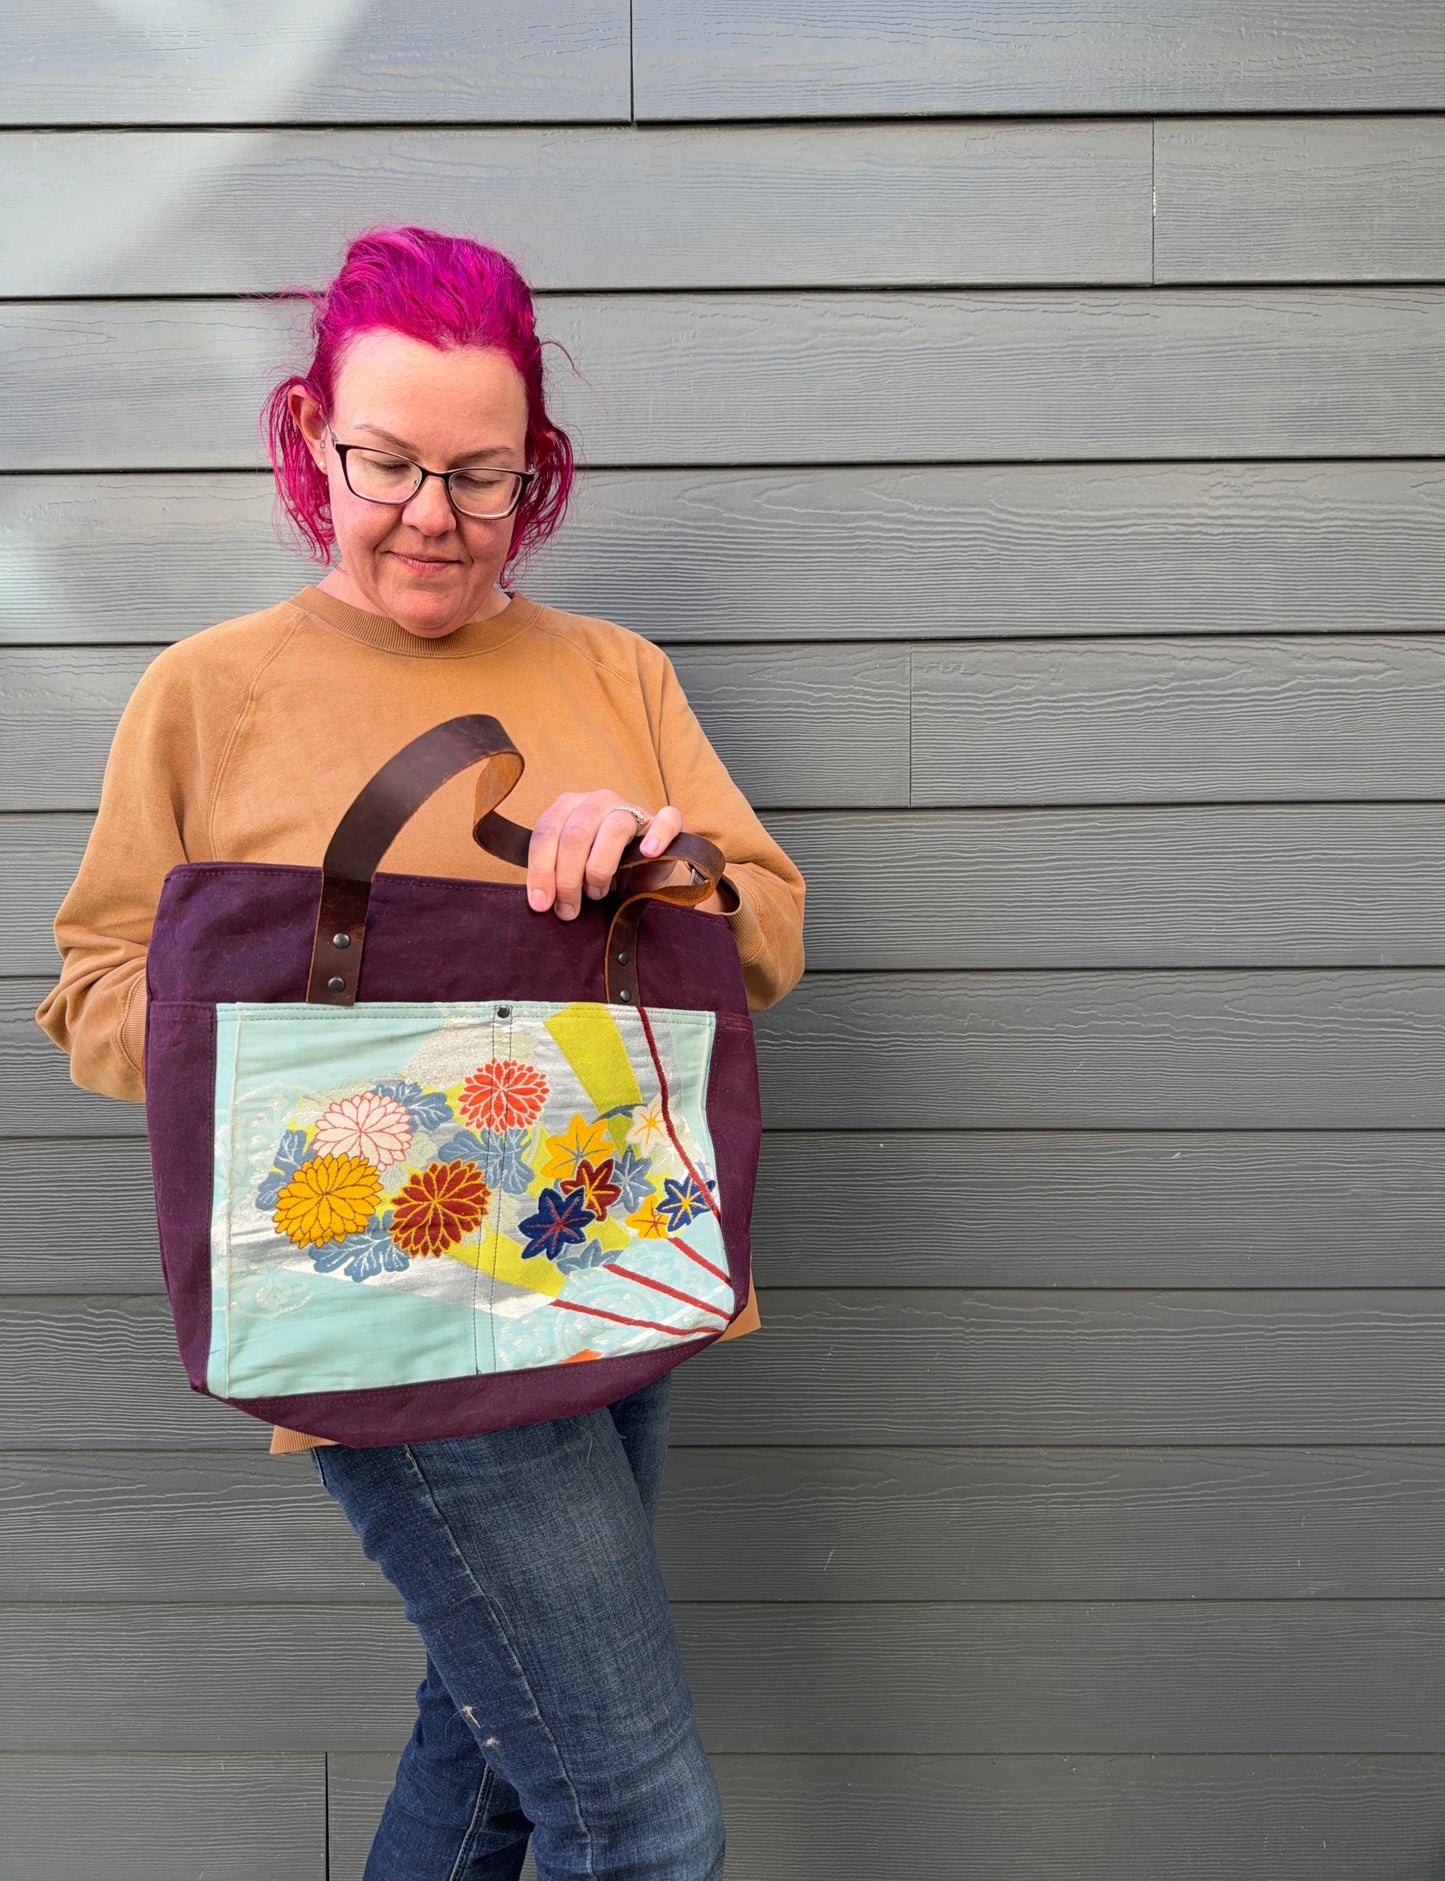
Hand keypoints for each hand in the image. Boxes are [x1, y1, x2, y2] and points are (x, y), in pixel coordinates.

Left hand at [526, 789, 726, 919]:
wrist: (639, 873)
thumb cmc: (599, 871)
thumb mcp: (569, 870)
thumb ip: (554, 876)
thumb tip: (540, 903)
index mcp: (567, 807)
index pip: (546, 832)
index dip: (541, 870)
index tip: (540, 904)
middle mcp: (597, 801)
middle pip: (576, 834)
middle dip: (567, 878)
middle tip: (568, 909)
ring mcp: (630, 808)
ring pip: (614, 829)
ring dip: (600, 868)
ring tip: (597, 894)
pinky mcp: (661, 821)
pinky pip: (666, 820)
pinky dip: (658, 836)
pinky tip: (648, 853)